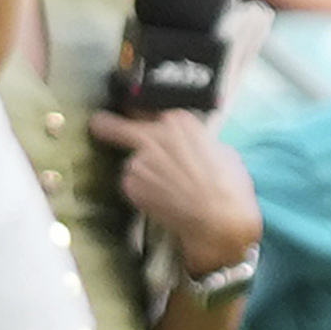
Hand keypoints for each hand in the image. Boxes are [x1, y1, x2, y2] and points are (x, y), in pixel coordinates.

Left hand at [93, 109, 258, 274]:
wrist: (219, 221)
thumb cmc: (230, 186)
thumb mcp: (221, 151)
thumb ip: (196, 142)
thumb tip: (186, 146)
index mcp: (179, 122)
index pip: (144, 108)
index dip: (138, 116)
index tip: (134, 119)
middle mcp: (153, 136)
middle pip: (112, 127)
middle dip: (106, 127)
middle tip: (100, 126)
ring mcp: (137, 162)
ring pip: (131, 161)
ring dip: (142, 170)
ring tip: (167, 187)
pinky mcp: (130, 186)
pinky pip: (133, 184)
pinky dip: (143, 190)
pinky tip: (164, 199)